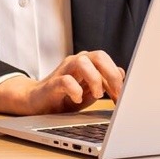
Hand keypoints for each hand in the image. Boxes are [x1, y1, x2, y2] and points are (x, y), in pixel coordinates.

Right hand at [0, 50, 125, 115]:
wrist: (36, 102)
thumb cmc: (64, 97)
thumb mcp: (89, 92)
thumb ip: (104, 83)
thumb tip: (121, 73)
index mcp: (87, 64)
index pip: (107, 61)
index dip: (118, 78)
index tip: (124, 97)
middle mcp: (75, 63)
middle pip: (98, 55)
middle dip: (111, 74)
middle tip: (116, 94)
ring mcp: (63, 71)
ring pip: (82, 62)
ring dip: (95, 79)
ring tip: (97, 95)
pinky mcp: (52, 84)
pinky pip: (66, 81)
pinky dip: (75, 90)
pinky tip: (77, 99)